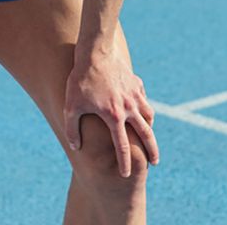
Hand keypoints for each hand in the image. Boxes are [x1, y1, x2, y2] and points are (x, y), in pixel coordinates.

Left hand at [63, 48, 157, 176]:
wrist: (95, 52)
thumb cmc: (81, 80)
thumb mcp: (71, 106)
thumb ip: (72, 129)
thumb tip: (75, 147)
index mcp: (114, 117)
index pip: (122, 146)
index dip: (124, 163)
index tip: (126, 174)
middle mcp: (129, 108)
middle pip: (146, 135)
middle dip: (152, 151)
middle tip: (154, 162)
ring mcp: (134, 94)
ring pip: (149, 115)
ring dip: (150, 128)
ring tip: (148, 135)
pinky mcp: (135, 82)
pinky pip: (143, 97)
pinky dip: (144, 106)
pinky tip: (141, 107)